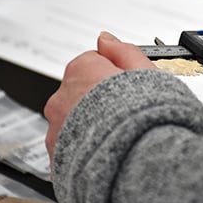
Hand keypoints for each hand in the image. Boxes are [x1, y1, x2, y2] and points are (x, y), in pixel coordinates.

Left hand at [44, 31, 156, 164]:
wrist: (137, 163)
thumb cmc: (144, 118)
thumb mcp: (145, 72)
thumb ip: (123, 50)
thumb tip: (105, 39)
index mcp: (82, 71)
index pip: (92, 62)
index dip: (114, 75)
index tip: (126, 87)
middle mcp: (62, 98)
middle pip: (80, 91)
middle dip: (97, 99)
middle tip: (123, 113)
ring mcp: (57, 129)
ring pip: (72, 120)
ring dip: (88, 125)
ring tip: (116, 134)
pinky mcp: (57, 158)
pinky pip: (70, 147)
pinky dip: (83, 149)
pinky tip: (105, 150)